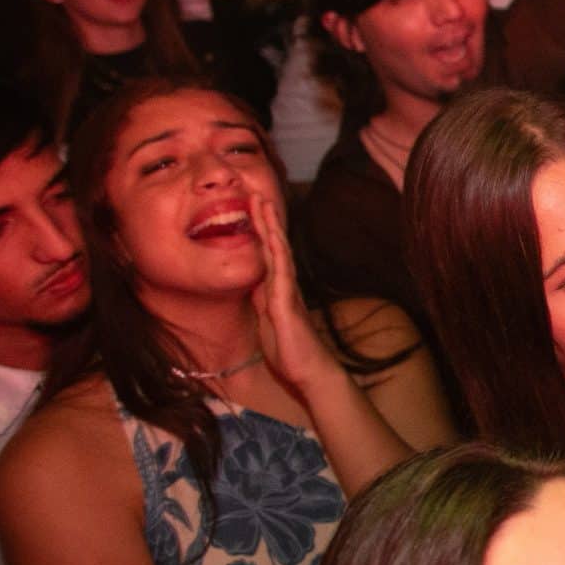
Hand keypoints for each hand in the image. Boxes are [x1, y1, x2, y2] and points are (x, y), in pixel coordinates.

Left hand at [248, 194, 345, 404]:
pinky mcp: (285, 304)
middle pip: (274, 245)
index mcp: (277, 289)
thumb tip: (257, 285)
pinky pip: (279, 273)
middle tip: (258, 193)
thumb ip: (263, 301)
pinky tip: (271, 238)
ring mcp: (286, 292)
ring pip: (278, 253)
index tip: (255, 208)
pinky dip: (275, 253)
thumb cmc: (290, 350)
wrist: (309, 371)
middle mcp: (284, 285)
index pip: (269, 254)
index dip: (262, 231)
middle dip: (266, 219)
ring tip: (263, 204)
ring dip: (270, 227)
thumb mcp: (268, 321)